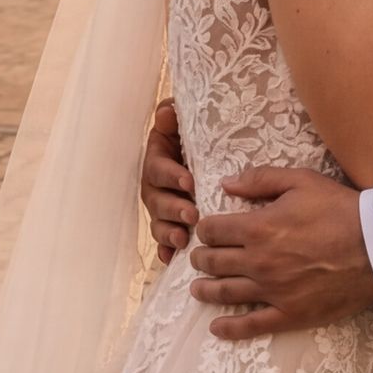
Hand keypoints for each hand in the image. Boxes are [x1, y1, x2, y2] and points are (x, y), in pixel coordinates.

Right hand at [139, 101, 195, 262]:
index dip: (171, 176)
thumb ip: (176, 116)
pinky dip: (166, 250)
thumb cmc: (203, 136)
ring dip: (168, 231)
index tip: (189, 182)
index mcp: (159, 158)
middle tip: (192, 215)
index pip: (158, 168)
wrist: (216, 153)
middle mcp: (156, 185)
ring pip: (159, 222)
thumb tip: (166, 114)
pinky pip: (165, 241)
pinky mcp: (171, 224)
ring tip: (182, 239)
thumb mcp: (189, 123)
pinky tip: (171, 258)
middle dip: (173, 209)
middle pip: (157, 199)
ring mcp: (162, 207)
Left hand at [189, 167, 372, 340]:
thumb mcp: (301, 181)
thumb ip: (261, 180)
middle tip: (198, 258)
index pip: (212, 230)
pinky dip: (230, 328)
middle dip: (200, 258)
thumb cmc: (340, 210)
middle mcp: (257, 262)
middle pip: (213, 262)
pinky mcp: (289, 315)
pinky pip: (252, 325)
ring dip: (205, 290)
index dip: (204, 229)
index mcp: (257, 228)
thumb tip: (226, 183)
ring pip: (225, 293)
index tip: (206, 230)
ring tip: (197, 289)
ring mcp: (272, 292)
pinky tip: (217, 327)